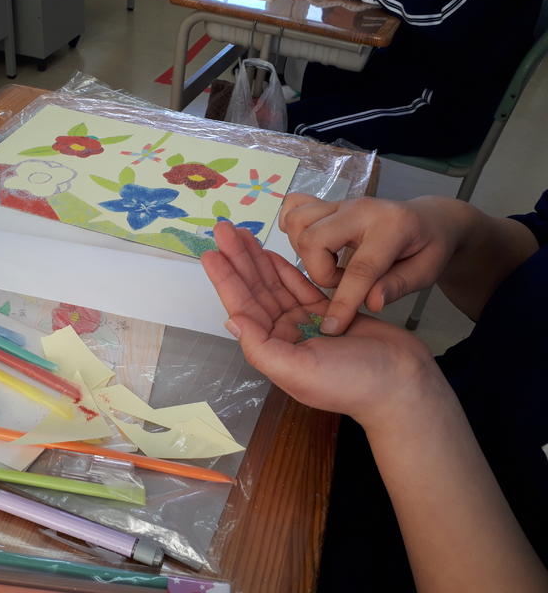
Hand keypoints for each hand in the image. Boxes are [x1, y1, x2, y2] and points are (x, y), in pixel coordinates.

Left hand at [201, 221, 445, 427]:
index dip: (226, 279)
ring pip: (275, 285)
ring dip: (257, 260)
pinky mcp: (328, 312)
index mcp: (273, 350)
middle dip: (238, 260)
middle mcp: (284, 336)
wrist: (402, 385)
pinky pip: (300, 286)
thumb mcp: (299, 371)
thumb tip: (231, 320)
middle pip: (255, 291)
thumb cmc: (352, 382)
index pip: (243, 308)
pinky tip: (270, 253)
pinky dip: (284, 269)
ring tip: (240, 234)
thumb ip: (262, 348)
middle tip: (222, 230)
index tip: (211, 252)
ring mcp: (305, 323)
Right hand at [279, 193, 468, 334]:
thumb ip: (399, 286)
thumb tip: (372, 303)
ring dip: (304, 252)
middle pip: (313, 238)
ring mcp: (341, 203)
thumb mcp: (427, 272)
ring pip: (298, 222)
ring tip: (327, 264)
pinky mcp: (328, 204)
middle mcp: (361, 208)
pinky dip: (292, 227)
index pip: (360, 268)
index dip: (344, 301)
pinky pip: (294, 206)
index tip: (333, 327)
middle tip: (340, 281)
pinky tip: (308, 245)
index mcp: (392, 227)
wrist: (428, 219)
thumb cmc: (428, 248)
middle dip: (318, 271)